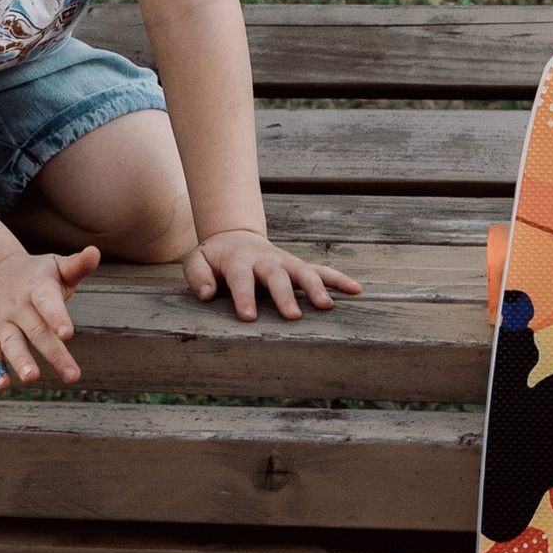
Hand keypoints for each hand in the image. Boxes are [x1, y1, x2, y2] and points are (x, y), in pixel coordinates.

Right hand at [0, 242, 99, 389]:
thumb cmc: (36, 273)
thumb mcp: (56, 265)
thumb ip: (77, 265)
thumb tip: (95, 251)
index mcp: (37, 287)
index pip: (47, 302)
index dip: (56, 316)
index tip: (67, 333)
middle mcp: (17, 305)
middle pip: (36, 331)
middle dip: (54, 353)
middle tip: (71, 375)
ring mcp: (1, 321)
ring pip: (11, 343)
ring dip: (21, 361)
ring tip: (31, 378)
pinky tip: (3, 385)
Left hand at [187, 230, 362, 322]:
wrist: (235, 237)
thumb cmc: (215, 257)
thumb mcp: (197, 261)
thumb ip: (198, 276)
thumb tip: (208, 293)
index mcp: (239, 261)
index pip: (241, 279)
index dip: (245, 297)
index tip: (249, 316)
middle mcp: (266, 260)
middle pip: (277, 276)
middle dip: (285, 295)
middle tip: (293, 315)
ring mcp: (285, 262)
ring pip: (303, 272)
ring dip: (316, 287)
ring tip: (327, 306)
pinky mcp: (298, 266)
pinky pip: (321, 270)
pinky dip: (338, 278)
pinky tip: (355, 289)